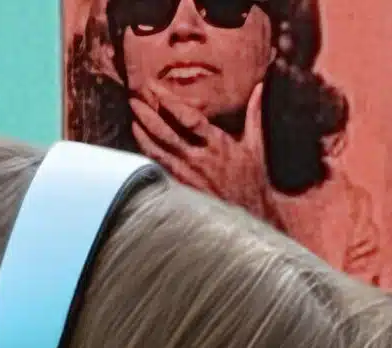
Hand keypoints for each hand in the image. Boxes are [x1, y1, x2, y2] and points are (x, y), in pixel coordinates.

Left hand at [131, 79, 271, 220]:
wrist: (252, 216)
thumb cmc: (253, 180)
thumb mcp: (256, 146)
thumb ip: (254, 115)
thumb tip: (259, 87)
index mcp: (218, 145)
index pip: (189, 118)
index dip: (169, 101)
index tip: (154, 87)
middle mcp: (200, 159)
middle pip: (165, 133)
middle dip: (147, 114)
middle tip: (134, 98)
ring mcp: (188, 175)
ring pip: (157, 150)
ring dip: (142, 132)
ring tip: (132, 116)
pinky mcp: (182, 187)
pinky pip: (158, 166)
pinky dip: (146, 151)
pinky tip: (138, 140)